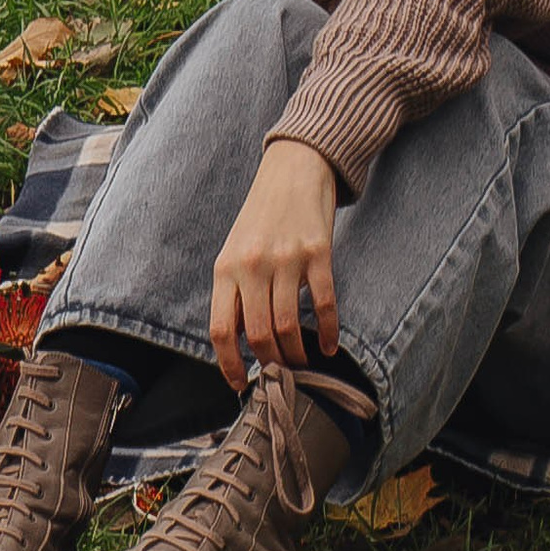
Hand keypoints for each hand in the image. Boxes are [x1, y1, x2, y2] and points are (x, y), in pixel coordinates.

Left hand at [210, 138, 340, 385]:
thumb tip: (240, 343)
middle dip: (270, 363)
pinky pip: (323, 303)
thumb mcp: (236, 250)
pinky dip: (327, 332)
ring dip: (297, 354)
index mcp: (226, 268)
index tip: (241, 384)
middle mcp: (253, 265)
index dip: (229, 364)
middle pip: (258, 334)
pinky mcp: (317, 251)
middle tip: (280, 375)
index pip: (221, 329)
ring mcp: (286, 258)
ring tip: (302, 364)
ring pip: (289, 325)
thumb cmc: (262, 215)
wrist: (294, 167)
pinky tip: (328, 345)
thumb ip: (235, 292)